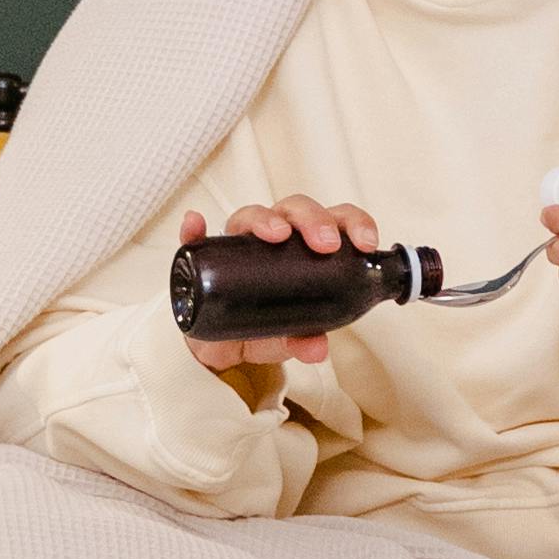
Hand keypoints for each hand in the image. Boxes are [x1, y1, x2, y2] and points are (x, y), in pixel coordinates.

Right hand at [197, 199, 383, 383]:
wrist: (224, 348)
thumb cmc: (265, 328)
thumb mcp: (289, 339)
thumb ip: (304, 340)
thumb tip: (317, 348)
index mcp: (305, 247)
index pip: (333, 221)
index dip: (353, 223)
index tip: (364, 243)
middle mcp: (273, 238)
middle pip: (295, 210)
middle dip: (313, 220)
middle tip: (325, 244)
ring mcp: (237, 245)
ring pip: (251, 215)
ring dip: (264, 219)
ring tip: (275, 234)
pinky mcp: (204, 259)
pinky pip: (195, 238)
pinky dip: (194, 229)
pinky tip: (195, 224)